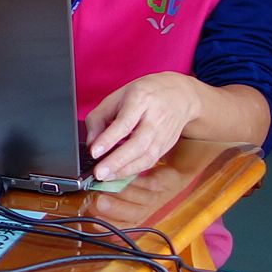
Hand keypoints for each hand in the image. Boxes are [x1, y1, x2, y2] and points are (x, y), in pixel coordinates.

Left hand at [84, 72, 203, 180]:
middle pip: (138, 143)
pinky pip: (150, 161)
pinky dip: (134, 170)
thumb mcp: (117, 96)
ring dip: (125, 170)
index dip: (108, 139)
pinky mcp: (166, 145)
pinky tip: (119, 174)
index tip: (94, 152)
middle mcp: (155, 118)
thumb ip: (99, 118)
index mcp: (141, 99)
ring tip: (106, 177)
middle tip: (99, 173)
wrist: (180, 95)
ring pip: (147, 156)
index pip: (124, 123)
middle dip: (117, 161)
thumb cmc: (143, 94)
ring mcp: (164, 134)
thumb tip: (91, 143)